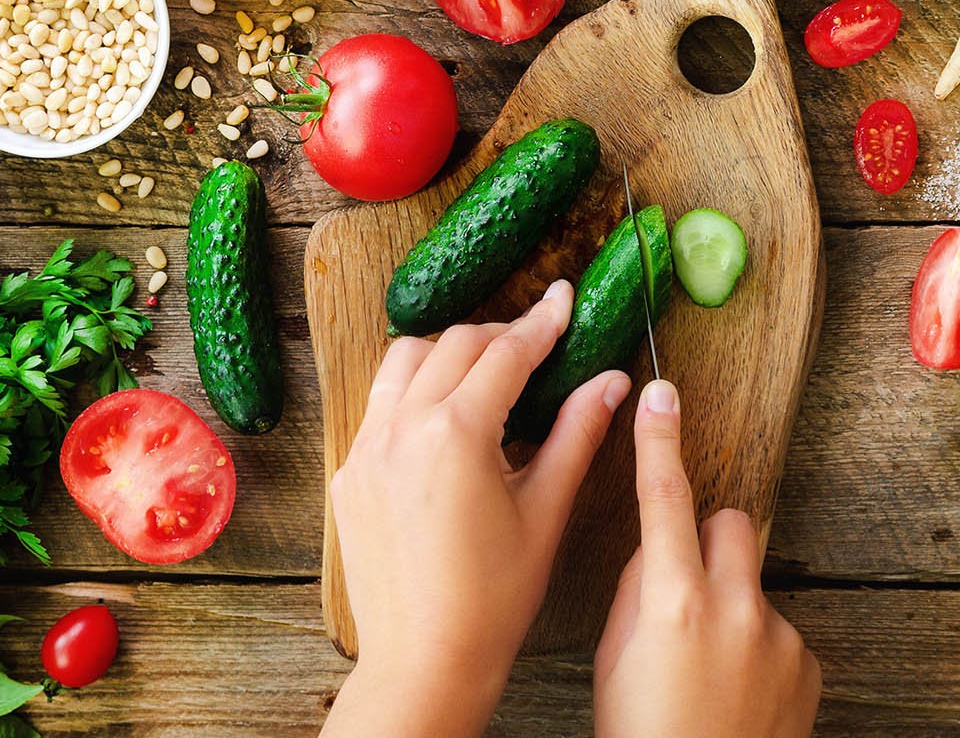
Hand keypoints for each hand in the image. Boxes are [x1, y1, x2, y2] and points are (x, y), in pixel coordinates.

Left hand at [322, 281, 631, 737]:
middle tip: (536, 341)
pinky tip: (443, 418)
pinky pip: (379, 406)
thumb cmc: (492, 599)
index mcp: (456, 432)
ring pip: (403, 363)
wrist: (424, 661)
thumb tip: (610, 382)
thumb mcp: (546, 511)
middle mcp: (401, 428)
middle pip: (453, 344)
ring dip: (447, 353)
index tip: (564, 298)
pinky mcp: (349, 474)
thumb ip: (576, 434)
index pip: (506, 352)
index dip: (542, 321)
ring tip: (486, 373)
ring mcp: (366, 449)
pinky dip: (412, 392)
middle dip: (499, 335)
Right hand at [594, 379, 821, 737]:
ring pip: (752, 587)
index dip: (659, 440)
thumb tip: (658, 557)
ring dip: (731, 610)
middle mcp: (733, 606)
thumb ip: (640, 593)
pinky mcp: (807, 662)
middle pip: (730, 524)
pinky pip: (777, 632)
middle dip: (708, 543)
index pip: (664, 497)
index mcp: (672, 600)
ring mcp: (777, 634)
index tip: (662, 393)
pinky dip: (758, 655)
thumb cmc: (640, 734)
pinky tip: (738, 698)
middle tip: (685, 593)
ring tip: (709, 672)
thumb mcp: (617, 659)